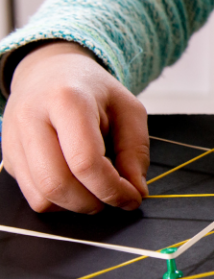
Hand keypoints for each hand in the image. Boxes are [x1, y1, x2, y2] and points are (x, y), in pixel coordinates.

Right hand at [2, 41, 148, 212]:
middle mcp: (31, 119)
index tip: (133, 197)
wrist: (50, 72)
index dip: (113, 189)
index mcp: (66, 100)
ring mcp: (13, 140)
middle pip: (57, 184)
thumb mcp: (129, 110)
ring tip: (98, 190)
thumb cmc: (94, 92)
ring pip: (41, 196)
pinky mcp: (8, 158)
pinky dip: (60, 202)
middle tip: (115, 198)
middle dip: (93, 202)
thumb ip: (136, 151)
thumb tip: (136, 192)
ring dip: (76, 206)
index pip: (85, 162)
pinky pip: (33, 196)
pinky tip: (78, 184)